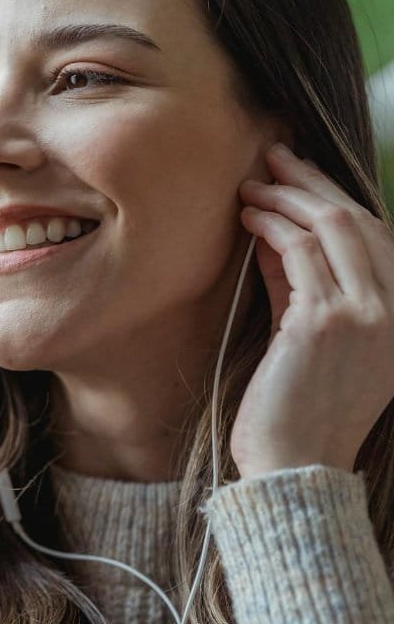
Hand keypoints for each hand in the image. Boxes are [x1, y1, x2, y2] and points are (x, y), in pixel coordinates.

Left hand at [232, 142, 393, 478]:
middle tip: (274, 156)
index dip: (335, 197)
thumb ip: (296, 286)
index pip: (375, 235)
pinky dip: (271, 226)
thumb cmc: (292, 409)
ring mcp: (365, 314)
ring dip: (285, 197)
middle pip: (358, 219)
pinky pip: (299, 252)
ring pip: (330, 226)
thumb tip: (271, 234)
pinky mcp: (324, 322)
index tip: (298, 175)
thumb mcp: (304, 336)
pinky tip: (247, 216)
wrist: (294, 467)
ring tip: (250, 185)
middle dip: (312, 181)